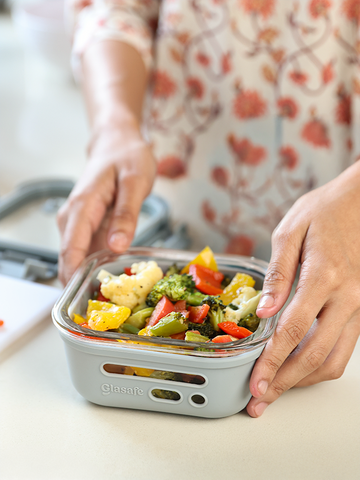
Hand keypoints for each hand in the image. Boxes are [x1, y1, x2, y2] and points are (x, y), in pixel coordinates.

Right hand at [57, 123, 156, 284]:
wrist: (118, 143)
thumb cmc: (127, 157)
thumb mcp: (135, 182)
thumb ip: (126, 214)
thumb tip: (116, 245)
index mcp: (83, 206)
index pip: (71, 249)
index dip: (75, 277)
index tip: (84, 300)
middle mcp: (73, 217)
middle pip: (70, 259)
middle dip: (84, 283)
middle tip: (107, 306)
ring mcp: (78, 223)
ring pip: (78, 258)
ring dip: (92, 277)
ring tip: (115, 296)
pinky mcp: (87, 227)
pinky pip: (88, 252)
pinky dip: (98, 266)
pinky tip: (115, 277)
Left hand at [246, 161, 359, 416]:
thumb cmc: (326, 210)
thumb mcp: (292, 231)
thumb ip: (277, 274)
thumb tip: (263, 312)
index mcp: (324, 275)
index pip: (293, 330)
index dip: (272, 361)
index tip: (255, 382)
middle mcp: (347, 297)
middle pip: (315, 355)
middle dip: (285, 382)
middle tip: (260, 400)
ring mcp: (359, 305)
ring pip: (335, 358)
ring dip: (304, 380)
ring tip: (277, 390)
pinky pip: (345, 347)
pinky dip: (322, 365)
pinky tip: (300, 368)